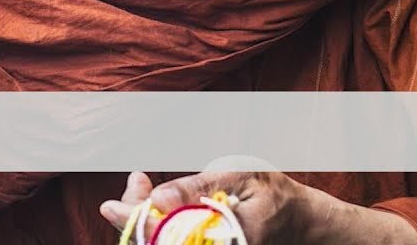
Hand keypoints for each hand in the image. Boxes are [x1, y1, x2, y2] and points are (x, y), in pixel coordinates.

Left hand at [100, 170, 416, 244]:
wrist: (306, 225)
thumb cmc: (274, 196)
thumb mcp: (240, 179)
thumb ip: (197, 188)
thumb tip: (157, 198)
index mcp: (228, 239)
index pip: (165, 237)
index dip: (134, 221)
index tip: (110, 204)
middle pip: (156, 244)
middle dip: (134, 215)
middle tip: (133, 181)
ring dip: (142, 219)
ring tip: (139, 185)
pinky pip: (173, 244)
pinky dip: (157, 225)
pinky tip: (157, 203)